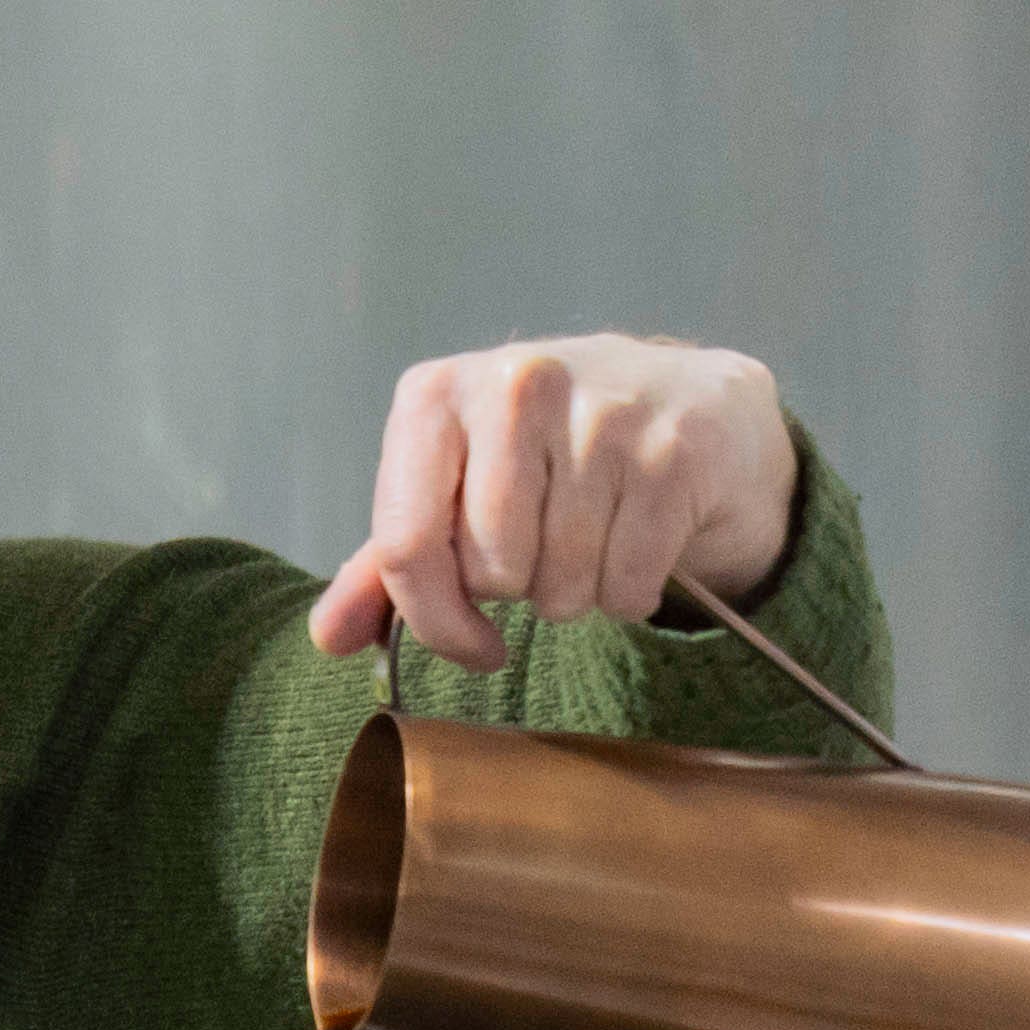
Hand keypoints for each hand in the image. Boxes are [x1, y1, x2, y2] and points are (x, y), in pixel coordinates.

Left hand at [312, 335, 798, 661]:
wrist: (701, 403)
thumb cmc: (559, 455)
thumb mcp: (462, 487)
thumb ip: (391, 560)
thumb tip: (327, 637)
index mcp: (435, 394)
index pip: (405, 544)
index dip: (434, 619)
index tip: (471, 644)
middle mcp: (513, 385)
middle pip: (491, 571)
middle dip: (521, 589)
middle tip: (549, 546)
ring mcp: (600, 411)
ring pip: (561, 582)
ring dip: (579, 592)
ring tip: (597, 538)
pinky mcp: (673, 450)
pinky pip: (628, 581)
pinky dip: (633, 592)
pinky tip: (641, 543)